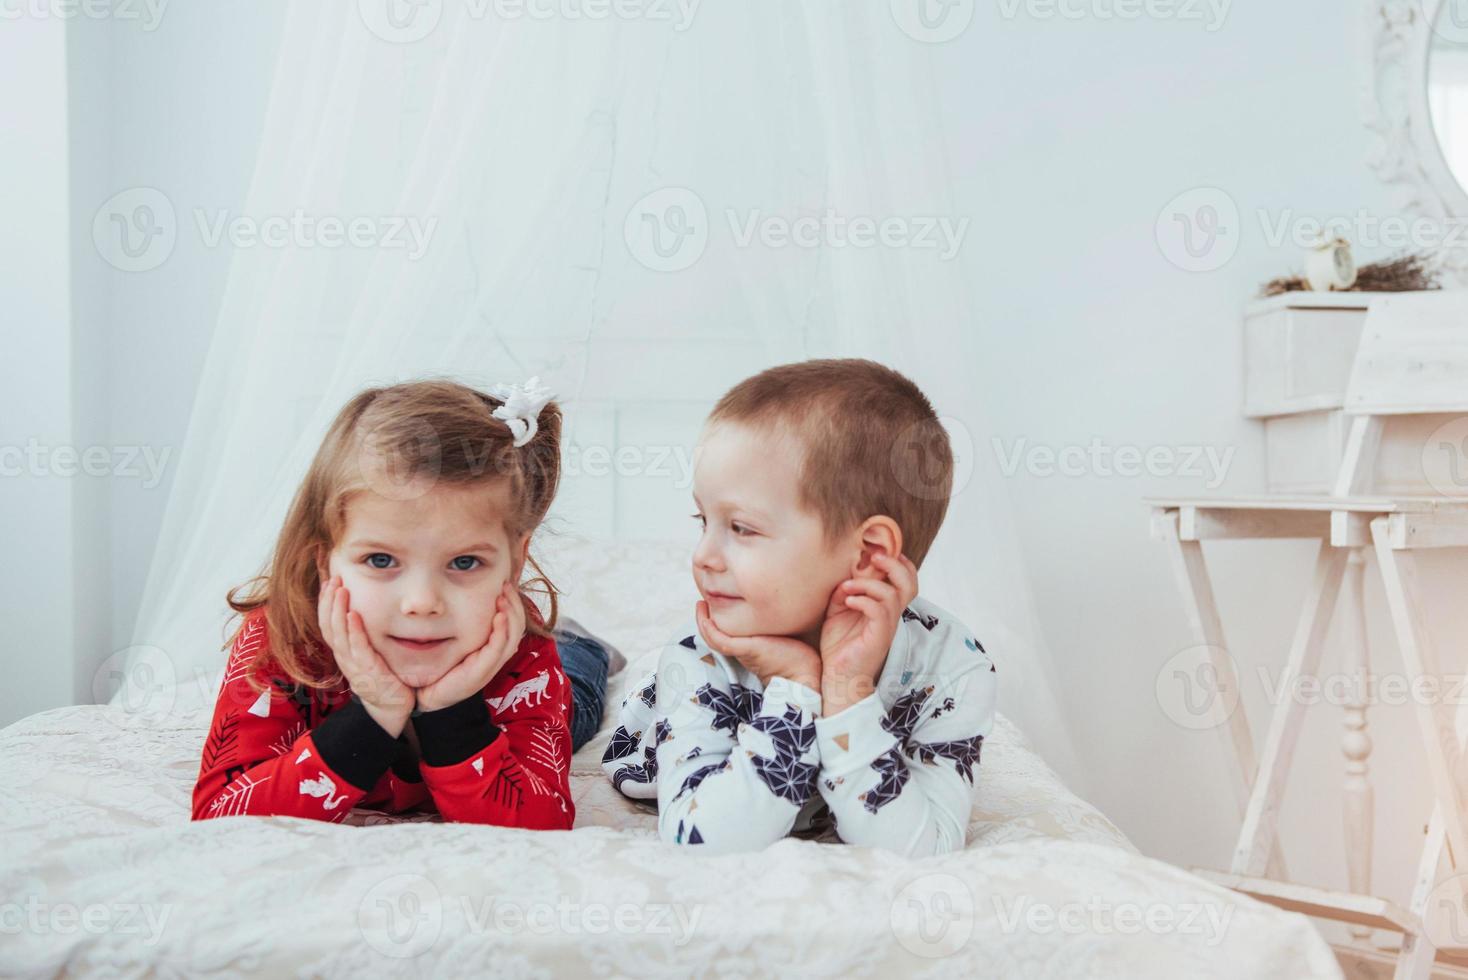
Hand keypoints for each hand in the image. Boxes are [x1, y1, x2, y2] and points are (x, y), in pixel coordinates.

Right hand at [318, 575, 414, 737]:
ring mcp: (353, 664)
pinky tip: (353, 614)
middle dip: (328, 599)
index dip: (325, 601)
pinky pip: (357, 647)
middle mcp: (344, 656)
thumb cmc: (384, 678)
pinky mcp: (367, 671)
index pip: (328, 621)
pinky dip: (354, 630)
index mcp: (343, 651)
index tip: (327, 579)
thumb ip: (363, 635)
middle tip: (332, 576)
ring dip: (337, 609)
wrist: (392, 709)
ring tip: (339, 588)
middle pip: (328, 624)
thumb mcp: (369, 653)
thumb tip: (363, 609)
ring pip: (338, 633)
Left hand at [415, 580, 526, 712]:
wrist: (428, 696)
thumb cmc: (441, 667)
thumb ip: (467, 625)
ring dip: (511, 614)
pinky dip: (502, 631)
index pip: (513, 624)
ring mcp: (490, 666)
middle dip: (515, 604)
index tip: (504, 584)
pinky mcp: (481, 673)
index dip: (513, 604)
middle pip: (518, 628)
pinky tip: (498, 616)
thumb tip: (466, 598)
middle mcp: (496, 657)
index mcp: (493, 650)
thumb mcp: (458, 642)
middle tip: (505, 586)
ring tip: (503, 597)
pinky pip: (498, 649)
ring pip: (513, 637)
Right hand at [695, 600, 821, 692]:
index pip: (728, 631)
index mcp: (750, 646)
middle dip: (708, 616)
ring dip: (703, 619)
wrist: (804, 676)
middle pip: (716, 632)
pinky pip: (717, 638)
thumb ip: (780, 623)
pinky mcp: (743, 648)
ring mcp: (740, 648)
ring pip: (712, 635)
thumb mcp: (786, 634)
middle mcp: (742, 647)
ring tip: (700, 603)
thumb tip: (791, 604)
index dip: (719, 617)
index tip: (717, 601)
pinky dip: (707, 627)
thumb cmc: (801, 657)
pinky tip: (704, 611)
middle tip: (704, 599)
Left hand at [820, 553, 919, 715]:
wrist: (838, 679)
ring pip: (893, 595)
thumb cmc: (840, 647)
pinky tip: (847, 600)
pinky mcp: (878, 638)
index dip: (900, 562)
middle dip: (895, 565)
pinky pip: (879, 611)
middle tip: (874, 557)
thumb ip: (844, 592)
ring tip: (847, 586)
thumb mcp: (838, 612)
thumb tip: (845, 578)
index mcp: (885, 607)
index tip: (879, 550)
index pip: (905, 580)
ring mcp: (887, 627)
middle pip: (910, 584)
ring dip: (869, 584)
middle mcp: (891, 616)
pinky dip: (864, 600)